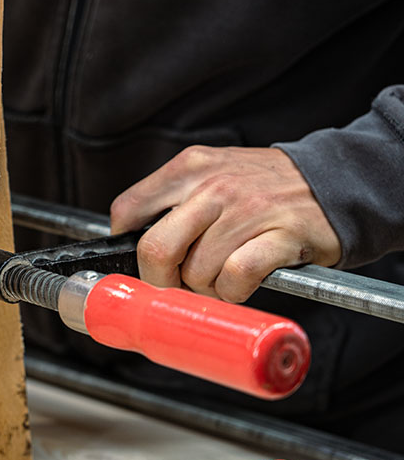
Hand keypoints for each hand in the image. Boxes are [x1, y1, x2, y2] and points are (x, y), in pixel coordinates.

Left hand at [110, 146, 340, 302]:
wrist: (333, 180)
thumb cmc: (262, 186)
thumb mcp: (211, 173)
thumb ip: (172, 199)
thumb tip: (133, 241)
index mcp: (189, 168)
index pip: (128, 210)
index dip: (127, 246)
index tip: (142, 261)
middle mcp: (213, 185)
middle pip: (155, 249)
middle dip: (159, 281)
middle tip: (175, 285)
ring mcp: (248, 209)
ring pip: (197, 272)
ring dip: (206, 289)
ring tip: (222, 277)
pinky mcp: (281, 235)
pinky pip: (236, 277)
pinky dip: (233, 292)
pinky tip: (242, 283)